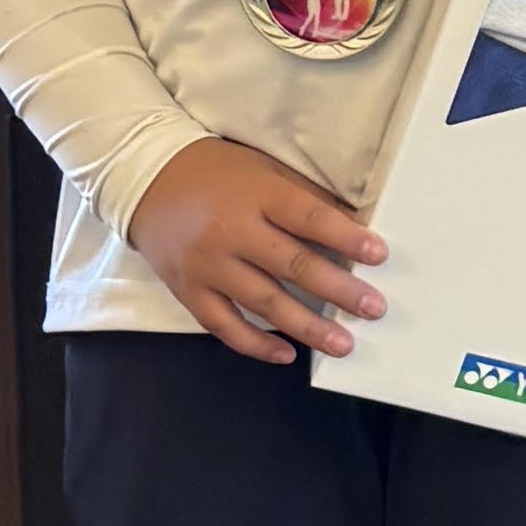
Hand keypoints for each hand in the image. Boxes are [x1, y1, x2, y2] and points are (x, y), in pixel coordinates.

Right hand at [132, 138, 385, 364]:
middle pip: (292, 264)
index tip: (379, 255)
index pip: (308, 218)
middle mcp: (232, 231)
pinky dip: (255, 344)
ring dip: (306, 327)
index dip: (345, 237)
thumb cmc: (216, 172)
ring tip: (342, 343)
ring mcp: (207, 265)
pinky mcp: (187, 290)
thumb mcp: (262, 169)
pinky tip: (286, 356)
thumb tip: (352, 225)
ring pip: (263, 302)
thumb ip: (301, 197)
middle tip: (373, 308)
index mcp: (256, 194)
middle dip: (338, 289)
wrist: (146, 179)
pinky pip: (224, 325)